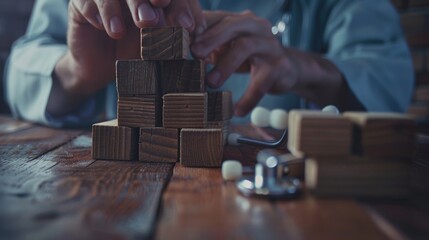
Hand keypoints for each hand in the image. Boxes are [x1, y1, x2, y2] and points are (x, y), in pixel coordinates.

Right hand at [49, 0, 204, 115]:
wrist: (100, 68)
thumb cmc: (134, 55)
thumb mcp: (157, 47)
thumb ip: (172, 35)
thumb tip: (196, 31)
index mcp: (154, 0)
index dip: (181, 6)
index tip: (189, 27)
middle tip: (160, 14)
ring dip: (129, 4)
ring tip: (134, 26)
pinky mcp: (82, 3)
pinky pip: (88, 0)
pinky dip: (100, 12)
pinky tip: (105, 27)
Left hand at [191, 11, 344, 115]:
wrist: (287, 69)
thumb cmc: (250, 57)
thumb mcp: (229, 47)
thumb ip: (210, 45)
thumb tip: (182, 49)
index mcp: (241, 20)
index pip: (217, 18)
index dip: (199, 29)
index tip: (183, 43)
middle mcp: (256, 27)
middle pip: (232, 25)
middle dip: (211, 39)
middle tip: (194, 54)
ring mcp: (270, 45)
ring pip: (245, 47)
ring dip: (225, 65)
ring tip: (210, 83)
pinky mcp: (280, 66)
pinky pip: (262, 82)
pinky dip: (249, 98)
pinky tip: (238, 110)